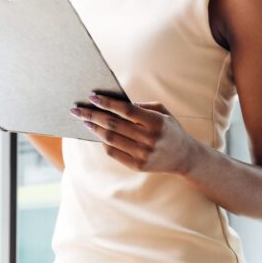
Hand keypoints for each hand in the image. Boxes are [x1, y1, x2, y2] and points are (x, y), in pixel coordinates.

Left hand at [71, 94, 198, 174]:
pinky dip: (103, 142)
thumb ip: (139, 106)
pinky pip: (114, 153)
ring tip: (84, 120)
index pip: (126, 110)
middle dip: (92, 115)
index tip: (91, 96)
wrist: (184, 156)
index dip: (107, 103)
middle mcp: (149, 139)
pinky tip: (97, 134)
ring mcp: (143, 154)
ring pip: (110, 139)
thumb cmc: (168, 128)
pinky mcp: (138, 166)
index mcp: (156, 122)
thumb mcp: (161, 111)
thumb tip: (112, 103)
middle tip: (77, 109)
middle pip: (113, 125)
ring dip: (94, 128)